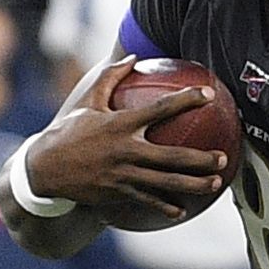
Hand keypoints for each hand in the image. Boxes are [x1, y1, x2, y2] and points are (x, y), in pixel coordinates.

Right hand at [20, 58, 229, 221]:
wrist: (45, 169)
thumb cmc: (70, 131)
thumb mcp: (88, 102)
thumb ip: (111, 78)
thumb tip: (132, 57)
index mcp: (120, 124)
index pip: (160, 109)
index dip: (185, 100)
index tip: (207, 94)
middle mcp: (125, 150)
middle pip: (171, 155)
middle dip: (200, 158)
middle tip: (223, 157)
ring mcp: (122, 175)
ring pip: (164, 182)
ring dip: (192, 184)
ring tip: (214, 184)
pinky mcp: (117, 193)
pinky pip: (146, 200)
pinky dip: (165, 206)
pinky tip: (182, 210)